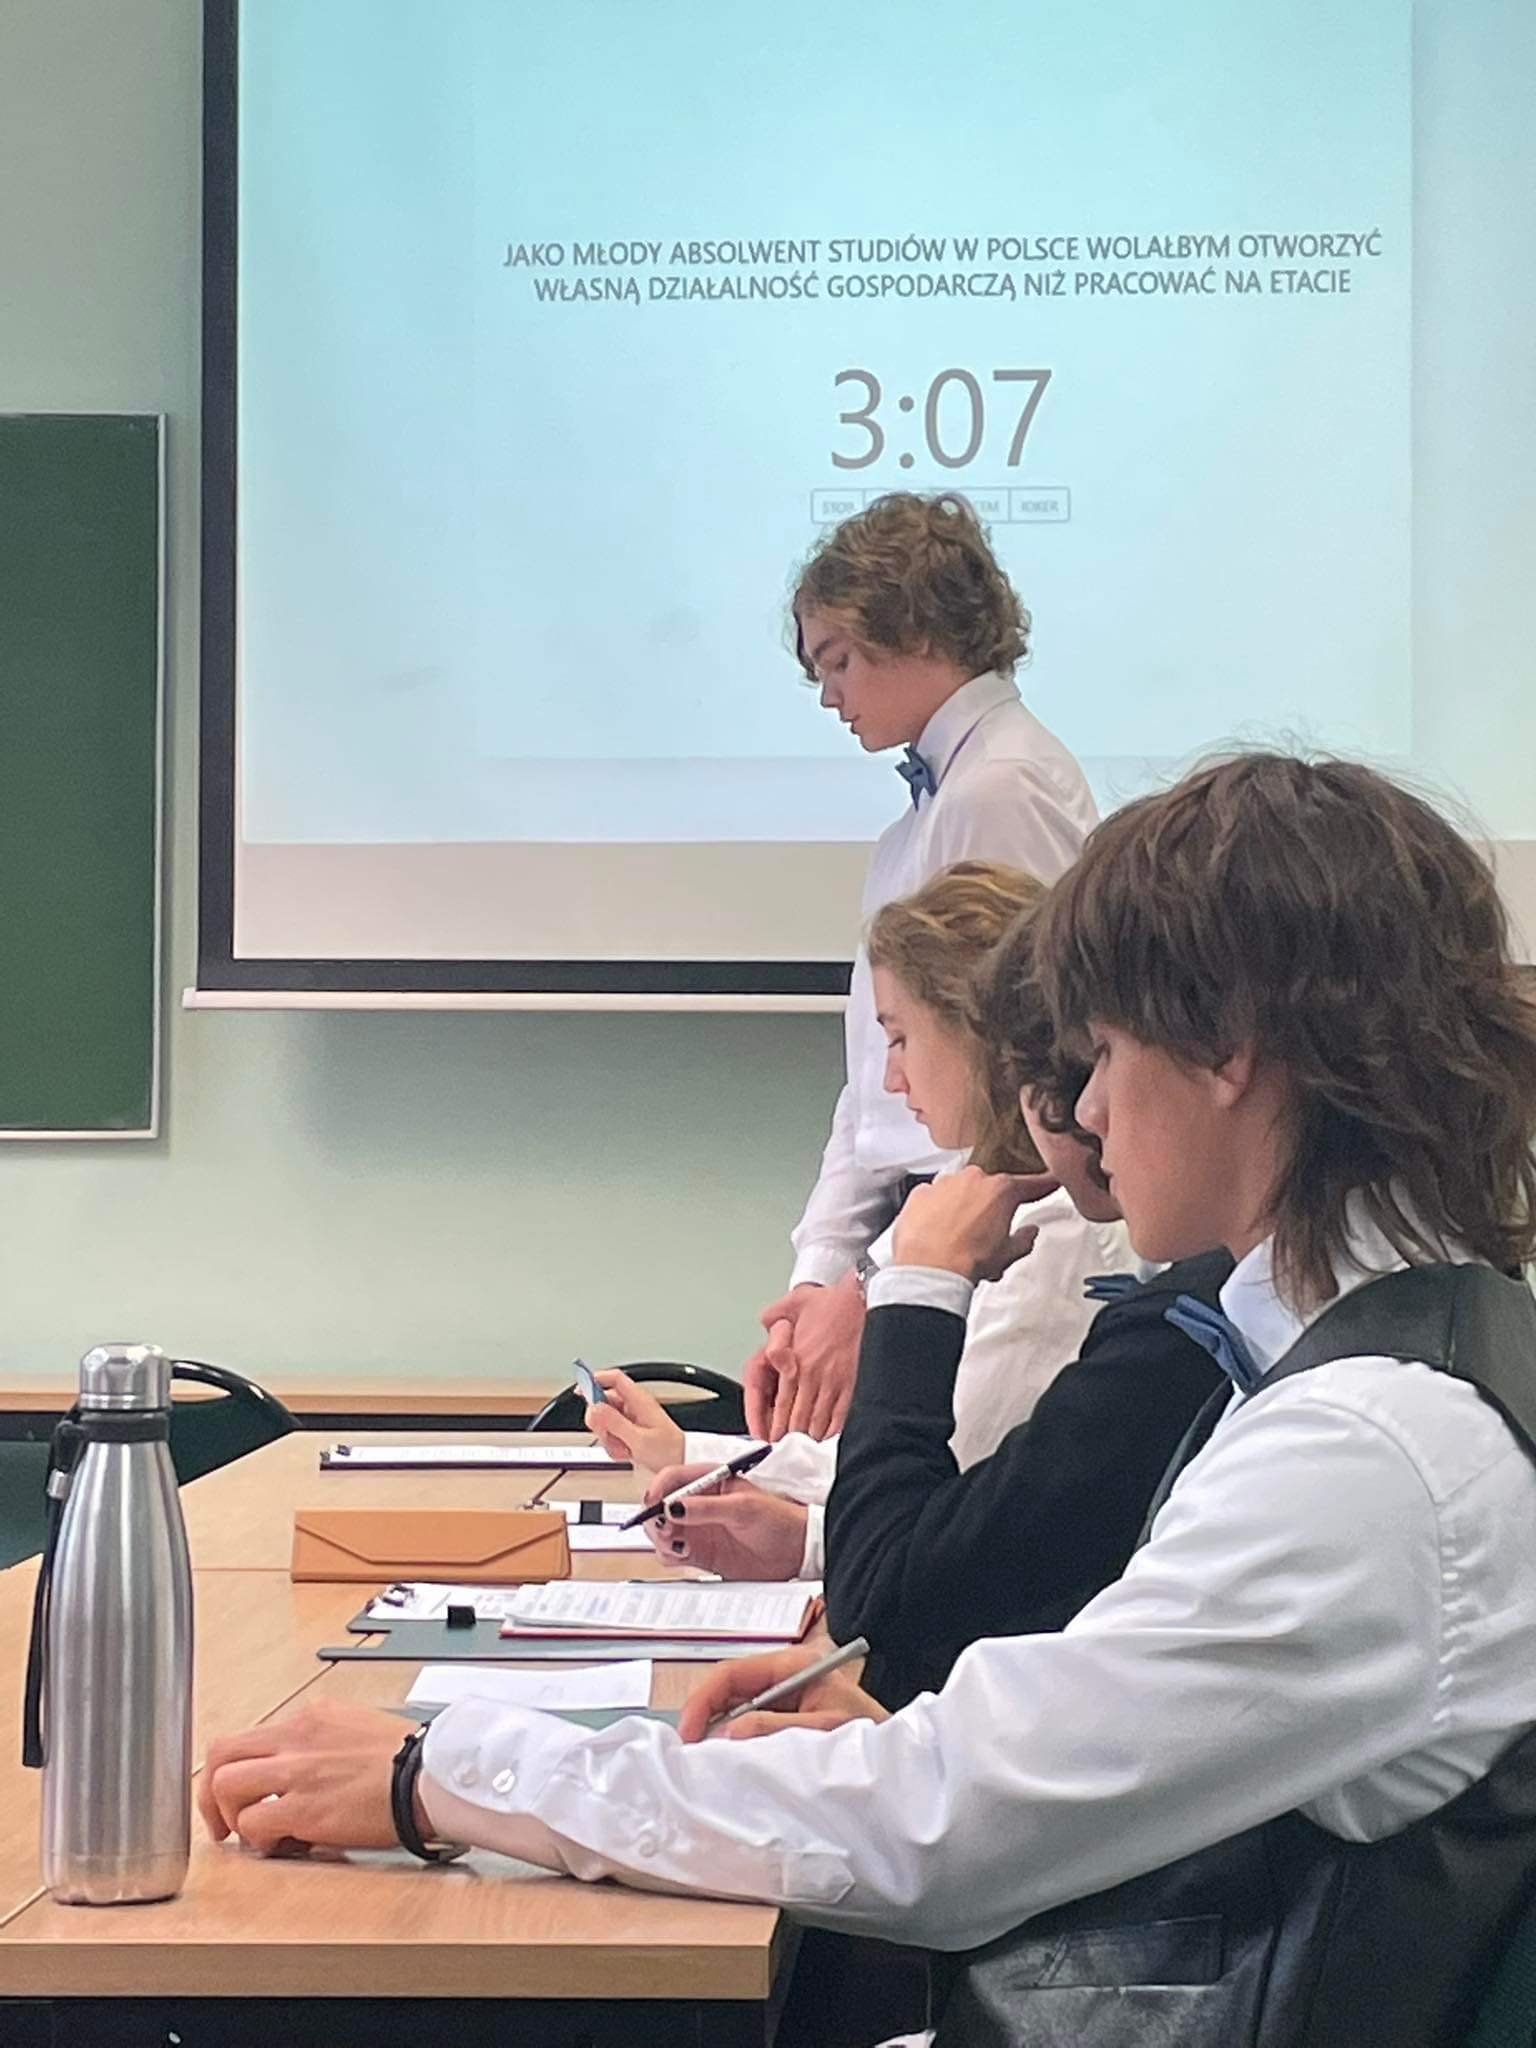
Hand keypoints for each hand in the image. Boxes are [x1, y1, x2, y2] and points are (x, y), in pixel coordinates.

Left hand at [199, 1701, 409, 1855]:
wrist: (428, 1777)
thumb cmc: (405, 1760)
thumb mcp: (356, 1726)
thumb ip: (319, 1740)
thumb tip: (298, 1765)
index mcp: (310, 1717)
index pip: (249, 1736)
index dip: (233, 1770)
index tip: (237, 1793)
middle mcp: (296, 1737)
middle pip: (221, 1753)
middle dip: (210, 1790)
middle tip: (222, 1818)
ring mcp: (296, 1771)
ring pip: (225, 1785)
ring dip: (230, 1815)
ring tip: (250, 1833)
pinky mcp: (303, 1807)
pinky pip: (253, 1823)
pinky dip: (258, 1840)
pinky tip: (280, 1844)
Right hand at [585, 1369, 684, 1475]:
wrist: (681, 1463)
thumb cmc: (669, 1450)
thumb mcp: (638, 1438)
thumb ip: (614, 1423)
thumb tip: (594, 1408)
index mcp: (639, 1400)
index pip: (614, 1379)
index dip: (595, 1379)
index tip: (580, 1389)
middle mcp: (633, 1406)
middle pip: (603, 1403)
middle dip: (600, 1422)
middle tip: (608, 1434)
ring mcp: (630, 1419)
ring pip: (604, 1421)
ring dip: (608, 1437)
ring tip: (623, 1447)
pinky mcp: (628, 1431)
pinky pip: (610, 1435)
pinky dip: (614, 1446)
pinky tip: (626, 1451)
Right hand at [641, 1466, 807, 1578]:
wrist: (796, 1552)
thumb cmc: (779, 1520)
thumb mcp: (743, 1508)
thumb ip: (706, 1508)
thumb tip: (673, 1505)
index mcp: (711, 1481)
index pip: (673, 1478)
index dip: (658, 1489)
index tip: (653, 1504)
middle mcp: (700, 1503)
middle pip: (661, 1506)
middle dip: (655, 1517)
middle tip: (664, 1529)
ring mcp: (698, 1529)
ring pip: (662, 1531)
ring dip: (660, 1538)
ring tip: (676, 1545)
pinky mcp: (701, 1553)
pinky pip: (672, 1553)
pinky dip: (669, 1555)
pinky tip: (682, 1555)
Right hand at [677, 1641, 889, 1743]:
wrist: (901, 1757)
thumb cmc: (872, 1733)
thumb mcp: (823, 1730)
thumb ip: (776, 1729)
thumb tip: (728, 1731)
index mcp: (793, 1666)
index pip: (733, 1673)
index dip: (704, 1700)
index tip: (688, 1733)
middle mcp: (785, 1679)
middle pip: (729, 1692)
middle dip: (706, 1719)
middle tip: (692, 1754)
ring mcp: (785, 1701)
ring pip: (737, 1713)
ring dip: (721, 1736)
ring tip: (708, 1763)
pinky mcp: (788, 1723)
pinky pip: (752, 1731)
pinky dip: (738, 1748)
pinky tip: (734, 1766)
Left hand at [746, 1273, 865, 1439]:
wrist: (865, 1301)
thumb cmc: (835, 1302)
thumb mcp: (796, 1301)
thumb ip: (774, 1314)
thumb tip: (765, 1323)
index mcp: (797, 1360)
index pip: (781, 1402)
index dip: (776, 1423)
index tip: (773, 1435)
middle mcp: (813, 1375)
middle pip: (797, 1416)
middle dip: (791, 1435)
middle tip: (786, 1447)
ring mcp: (834, 1382)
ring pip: (818, 1420)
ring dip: (810, 1434)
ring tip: (806, 1445)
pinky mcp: (854, 1385)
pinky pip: (841, 1415)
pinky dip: (833, 1429)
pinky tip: (829, 1434)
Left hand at [891, 1165, 1058, 1282]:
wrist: (929, 1269)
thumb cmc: (968, 1260)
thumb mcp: (1008, 1254)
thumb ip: (1024, 1239)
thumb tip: (1029, 1234)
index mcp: (1000, 1190)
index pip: (1029, 1185)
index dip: (1042, 1186)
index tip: (1048, 1183)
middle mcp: (972, 1179)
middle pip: (988, 1189)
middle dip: (990, 1208)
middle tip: (987, 1234)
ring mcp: (943, 1184)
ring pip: (959, 1191)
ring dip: (962, 1208)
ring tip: (959, 1238)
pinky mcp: (920, 1194)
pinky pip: (933, 1198)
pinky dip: (936, 1210)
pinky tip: (937, 1231)